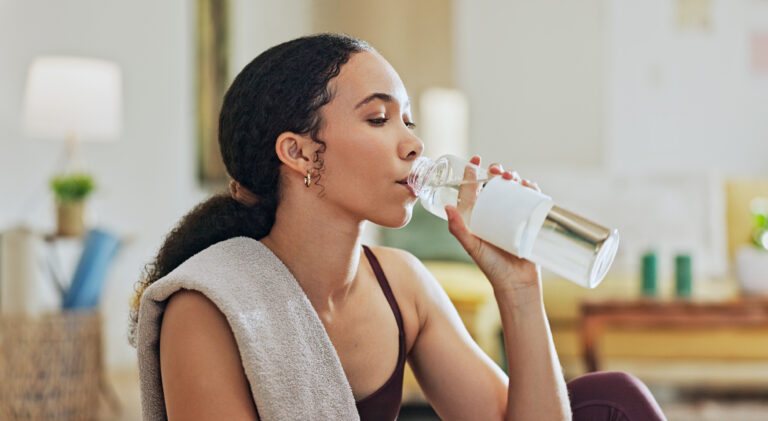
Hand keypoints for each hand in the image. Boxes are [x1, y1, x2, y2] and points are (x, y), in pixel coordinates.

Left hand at [445, 155, 541, 293]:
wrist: (517, 283)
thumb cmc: (491, 267)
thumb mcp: (472, 247)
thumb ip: (459, 229)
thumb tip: (448, 207)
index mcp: (477, 217)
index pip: (473, 190)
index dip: (473, 173)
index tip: (475, 160)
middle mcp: (494, 213)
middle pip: (495, 185)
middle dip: (496, 172)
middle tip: (497, 171)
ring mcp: (513, 216)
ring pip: (514, 189)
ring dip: (514, 177)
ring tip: (511, 178)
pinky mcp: (529, 220)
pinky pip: (531, 199)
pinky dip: (531, 188)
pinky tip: (529, 185)